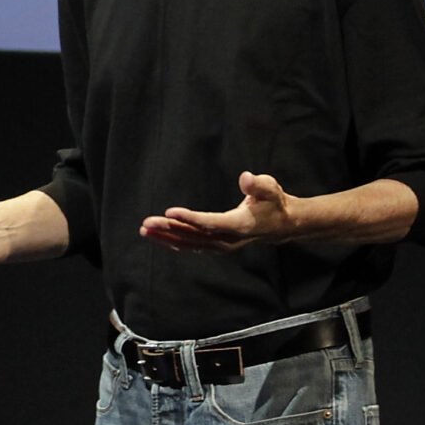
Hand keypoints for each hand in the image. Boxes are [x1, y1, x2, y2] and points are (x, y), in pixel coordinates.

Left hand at [140, 170, 299, 253]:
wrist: (281, 225)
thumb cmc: (273, 202)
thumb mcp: (270, 188)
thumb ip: (258, 184)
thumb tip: (245, 178)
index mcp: (240, 225)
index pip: (210, 223)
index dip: (190, 219)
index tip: (169, 212)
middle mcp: (228, 239)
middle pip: (194, 236)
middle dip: (168, 229)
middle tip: (146, 223)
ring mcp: (222, 245)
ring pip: (190, 243)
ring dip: (166, 237)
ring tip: (144, 230)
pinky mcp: (217, 245)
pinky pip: (193, 246)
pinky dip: (175, 243)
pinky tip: (159, 238)